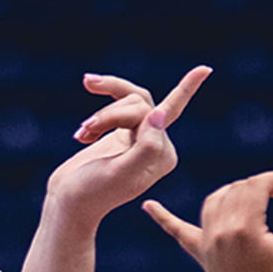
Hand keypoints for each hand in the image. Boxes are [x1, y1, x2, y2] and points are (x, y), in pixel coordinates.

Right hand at [44, 65, 211, 228]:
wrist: (67, 202)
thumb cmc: (91, 192)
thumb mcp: (120, 173)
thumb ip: (145, 147)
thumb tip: (159, 114)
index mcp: (162, 157)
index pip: (161, 115)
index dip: (185, 89)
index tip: (205, 69)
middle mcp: (155, 146)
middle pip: (140, 105)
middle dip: (109, 114)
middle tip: (83, 131)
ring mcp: (138, 139)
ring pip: (127, 101)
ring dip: (102, 115)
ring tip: (81, 132)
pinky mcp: (121, 133)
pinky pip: (118, 104)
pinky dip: (98, 115)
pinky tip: (81, 133)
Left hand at [145, 172, 272, 271]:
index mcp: (244, 230)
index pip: (256, 185)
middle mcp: (219, 234)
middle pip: (236, 188)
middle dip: (260, 184)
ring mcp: (206, 244)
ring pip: (214, 200)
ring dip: (235, 191)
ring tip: (258, 199)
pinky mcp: (201, 254)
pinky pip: (178, 232)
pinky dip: (164, 217)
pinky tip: (147, 205)